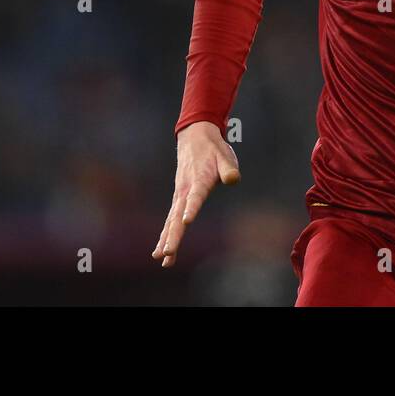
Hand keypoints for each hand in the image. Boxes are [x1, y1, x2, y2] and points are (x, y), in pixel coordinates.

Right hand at [152, 121, 240, 267]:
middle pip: (176, 216)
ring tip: (161, 258)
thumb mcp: (225, 155)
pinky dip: (165, 234)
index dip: (191, 209)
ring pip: (170, 221)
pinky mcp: (178, 198)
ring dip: (166, 239)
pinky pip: (170, 219)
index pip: (195, 197)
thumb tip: (234, 179)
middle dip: (173, 236)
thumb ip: (229, 168)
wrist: (194, 137)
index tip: (185, 221)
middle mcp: (185, 190)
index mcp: (199, 180)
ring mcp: (179, 195)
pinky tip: (162, 250)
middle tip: (167, 254)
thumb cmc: (214, 149)